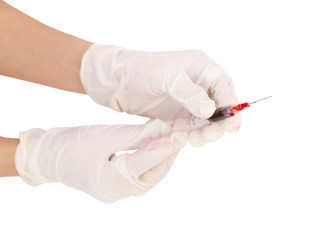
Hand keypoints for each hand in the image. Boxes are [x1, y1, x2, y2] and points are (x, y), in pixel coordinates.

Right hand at [15, 120, 186, 202]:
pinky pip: (141, 176)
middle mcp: (116, 193)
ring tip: (173, 139)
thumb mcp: (105, 135)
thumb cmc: (73, 144)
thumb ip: (136, 135)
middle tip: (181, 135)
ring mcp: (117, 193)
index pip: (144, 164)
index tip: (181, 135)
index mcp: (108, 181)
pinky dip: (151, 162)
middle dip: (168, 154)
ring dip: (162, 158)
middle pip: (151, 174)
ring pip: (149, 177)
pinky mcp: (117, 188)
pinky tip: (157, 148)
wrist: (49, 157)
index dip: (164, 149)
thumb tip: (163, 129)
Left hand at [80, 44, 240, 145]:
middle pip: (219, 106)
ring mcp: (187, 101)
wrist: (116, 81)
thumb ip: (188, 92)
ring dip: (206, 132)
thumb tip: (210, 110)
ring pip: (206, 120)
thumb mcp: (166, 77)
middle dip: (219, 123)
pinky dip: (193, 135)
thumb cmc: (140, 70)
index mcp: (200, 67)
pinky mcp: (176, 115)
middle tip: (210, 136)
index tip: (233, 125)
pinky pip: (191, 127)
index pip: (223, 85)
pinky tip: (187, 140)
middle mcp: (197, 84)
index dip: (232, 105)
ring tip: (196, 140)